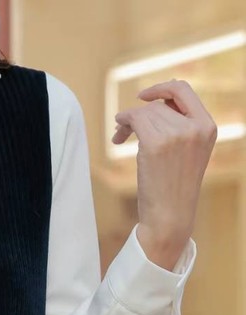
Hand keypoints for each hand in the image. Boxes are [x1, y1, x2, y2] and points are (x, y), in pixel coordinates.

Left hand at [112, 78, 216, 268]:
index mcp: (208, 126)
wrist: (170, 216)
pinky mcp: (156, 144)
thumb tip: (152, 104)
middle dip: (138, 114)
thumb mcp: (187, 152)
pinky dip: (123, 124)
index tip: (142, 96)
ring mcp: (177, 134)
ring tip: (120, 137)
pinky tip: (117, 137)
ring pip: (144, 113)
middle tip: (123, 131)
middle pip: (158, 105)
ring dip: (128, 122)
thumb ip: (179, 127)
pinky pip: (135, 120)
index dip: (161, 88)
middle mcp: (195, 127)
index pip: (184, 90)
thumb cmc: (173, 188)